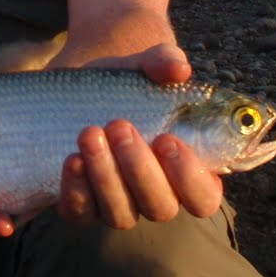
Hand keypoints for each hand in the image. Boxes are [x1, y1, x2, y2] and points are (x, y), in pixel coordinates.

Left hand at [55, 42, 223, 227]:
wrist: (81, 89)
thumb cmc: (128, 85)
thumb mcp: (144, 66)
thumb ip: (165, 61)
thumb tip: (178, 67)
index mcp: (188, 171)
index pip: (204, 197)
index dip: (189, 177)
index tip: (167, 139)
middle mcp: (157, 196)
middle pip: (161, 208)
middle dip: (140, 169)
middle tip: (120, 126)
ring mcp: (120, 206)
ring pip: (121, 215)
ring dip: (106, 176)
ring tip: (89, 134)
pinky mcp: (83, 205)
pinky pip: (81, 214)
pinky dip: (75, 190)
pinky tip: (71, 160)